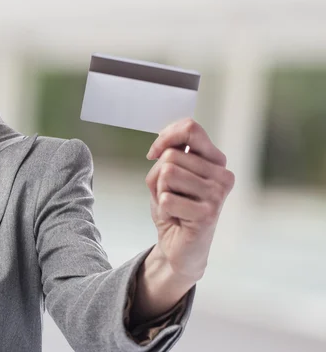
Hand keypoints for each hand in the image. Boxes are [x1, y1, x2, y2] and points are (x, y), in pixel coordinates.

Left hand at [145, 118, 234, 280]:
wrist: (179, 247)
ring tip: (174, 205)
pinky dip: (163, 209)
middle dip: (159, 176)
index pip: (190, 128)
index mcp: (215, 160)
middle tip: (170, 194)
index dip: (165, 137)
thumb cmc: (174, 207)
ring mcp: (218, 194)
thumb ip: (167, 155)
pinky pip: (167, 198)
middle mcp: (222, 174)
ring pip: (167, 173)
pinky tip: (177, 218)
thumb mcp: (166, 175)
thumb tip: (162, 149)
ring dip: (161, 192)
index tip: (153, 153)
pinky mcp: (208, 213)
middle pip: (171, 155)